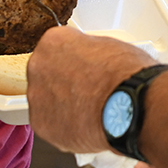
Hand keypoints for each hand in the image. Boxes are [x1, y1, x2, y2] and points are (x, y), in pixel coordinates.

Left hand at [27, 27, 156, 152]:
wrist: (130, 106)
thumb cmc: (126, 76)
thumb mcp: (110, 47)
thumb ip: (89, 52)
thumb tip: (91, 60)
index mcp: (54, 41)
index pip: (57, 47)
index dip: (74, 60)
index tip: (83, 67)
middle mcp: (38, 66)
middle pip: (47, 73)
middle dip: (63, 82)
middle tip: (86, 90)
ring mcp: (37, 96)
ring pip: (46, 100)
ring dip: (62, 104)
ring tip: (88, 110)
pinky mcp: (41, 124)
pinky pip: (50, 123)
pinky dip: (64, 125)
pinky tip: (85, 124)